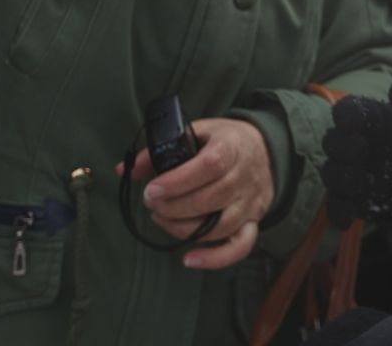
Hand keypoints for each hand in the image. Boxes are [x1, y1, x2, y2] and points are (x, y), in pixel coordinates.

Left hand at [115, 118, 273, 270]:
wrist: (267, 150)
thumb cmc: (225, 141)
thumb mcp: (198, 132)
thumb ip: (160, 150)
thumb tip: (124, 169)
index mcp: (232, 147)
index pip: (210, 165)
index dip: (179, 181)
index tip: (152, 189)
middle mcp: (244, 176)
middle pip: (212, 198)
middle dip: (174, 207)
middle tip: (152, 203)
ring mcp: (250, 202)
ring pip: (220, 226)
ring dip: (184, 229)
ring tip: (162, 219)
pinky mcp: (252, 221)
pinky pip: (240, 246)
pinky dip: (216, 258)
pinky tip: (189, 259)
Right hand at [321, 83, 391, 228]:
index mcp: (368, 117)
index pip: (347, 111)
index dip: (345, 115)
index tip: (352, 122)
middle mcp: (354, 143)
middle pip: (333, 142)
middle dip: (342, 146)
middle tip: (361, 150)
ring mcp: (352, 171)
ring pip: (332, 173)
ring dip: (340, 177)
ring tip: (357, 183)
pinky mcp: (355, 198)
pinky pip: (338, 206)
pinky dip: (339, 213)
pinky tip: (347, 220)